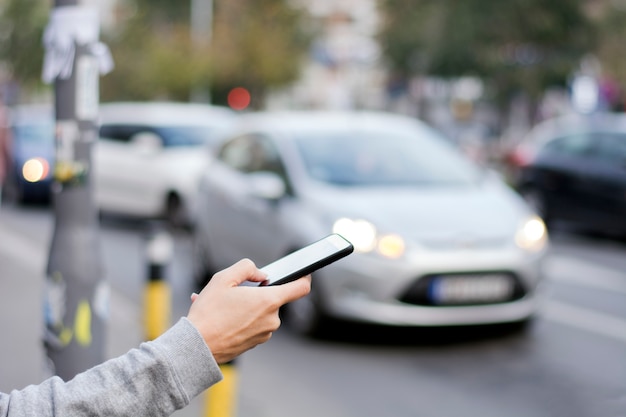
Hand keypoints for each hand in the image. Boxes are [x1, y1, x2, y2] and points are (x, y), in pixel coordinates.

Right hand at [186, 258, 310, 363]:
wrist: (196, 347)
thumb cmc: (209, 313)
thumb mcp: (223, 279)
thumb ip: (246, 268)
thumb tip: (261, 274)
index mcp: (269, 301)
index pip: (300, 288)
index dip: (304, 277)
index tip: (303, 272)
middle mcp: (271, 320)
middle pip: (273, 298)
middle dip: (255, 293)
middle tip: (232, 292)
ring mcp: (264, 334)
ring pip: (260, 312)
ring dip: (244, 306)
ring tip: (220, 306)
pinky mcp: (255, 343)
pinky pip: (253, 324)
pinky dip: (240, 318)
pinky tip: (221, 317)